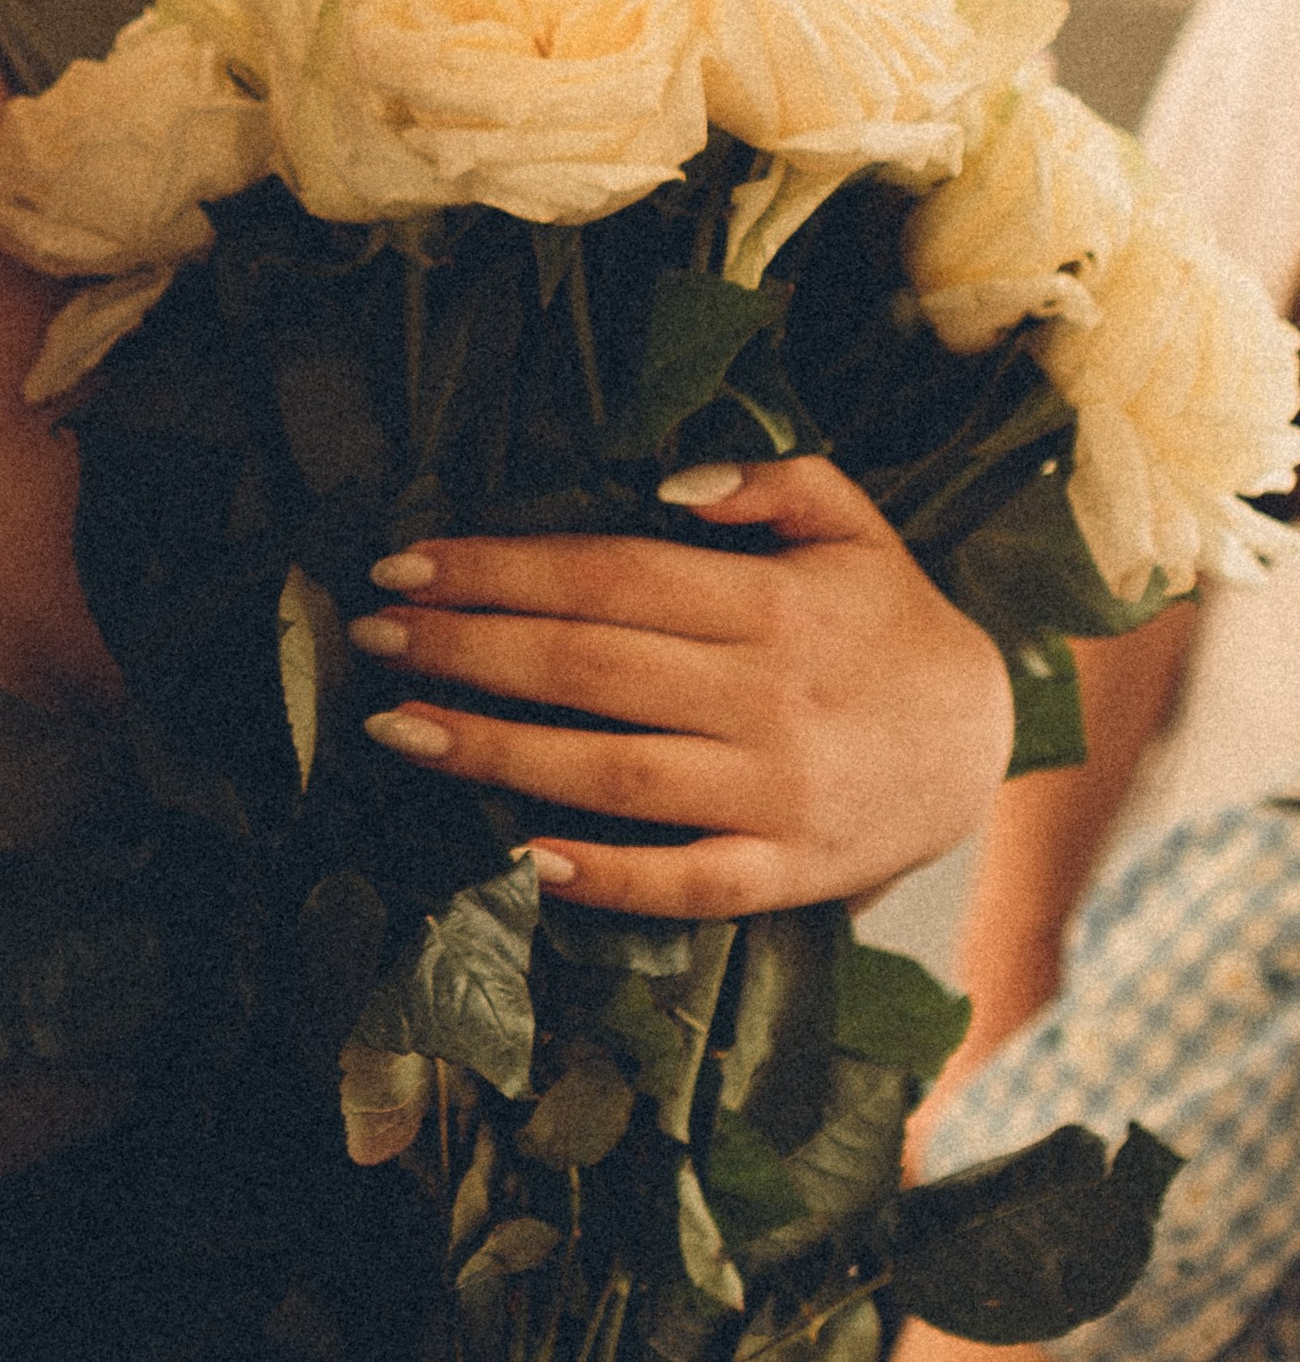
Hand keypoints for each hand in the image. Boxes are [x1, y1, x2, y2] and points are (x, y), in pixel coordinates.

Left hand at [352, 452, 1012, 917]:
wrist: (991, 741)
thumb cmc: (892, 620)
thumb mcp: (853, 522)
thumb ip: (770, 482)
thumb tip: (668, 480)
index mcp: (770, 603)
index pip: (608, 576)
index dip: (500, 567)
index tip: (406, 562)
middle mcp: (764, 696)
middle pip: (588, 667)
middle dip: (466, 647)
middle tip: (369, 633)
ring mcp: (773, 792)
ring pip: (613, 773)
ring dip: (495, 753)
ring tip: (397, 728)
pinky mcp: (786, 872)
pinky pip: (686, 881)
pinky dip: (605, 877)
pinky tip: (518, 860)